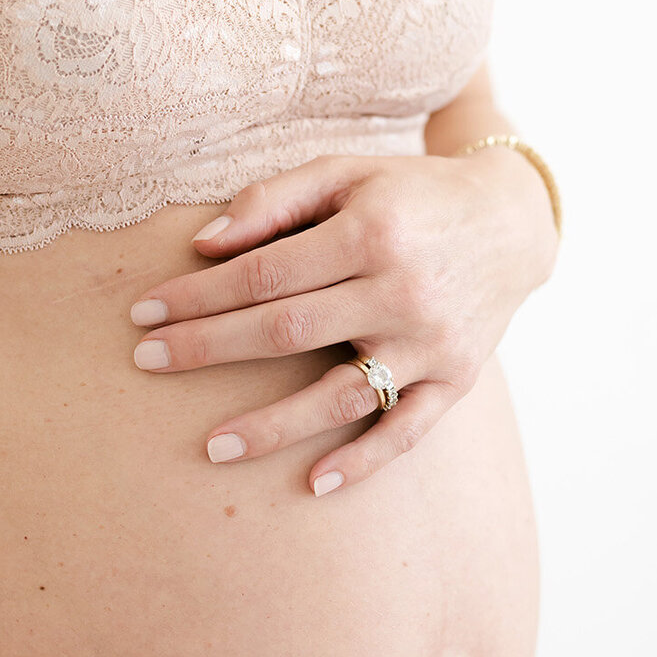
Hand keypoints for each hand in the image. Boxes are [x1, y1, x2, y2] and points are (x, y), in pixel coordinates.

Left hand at [129, 148, 558, 493]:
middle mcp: (403, 289)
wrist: (512, 222)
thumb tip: (201, 245)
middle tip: (146, 363)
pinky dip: (363, 460)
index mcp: (372, 231)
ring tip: (212, 448)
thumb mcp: (346, 172)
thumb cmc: (409, 195)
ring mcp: (432, 342)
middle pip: (287, 330)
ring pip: (340, 394)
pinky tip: (314, 484)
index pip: (264, 274)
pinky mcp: (456, 380)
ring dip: (273, 426)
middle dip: (209, 348)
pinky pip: (406, 432)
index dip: (199, 295)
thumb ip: (274, 200)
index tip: (145, 313)